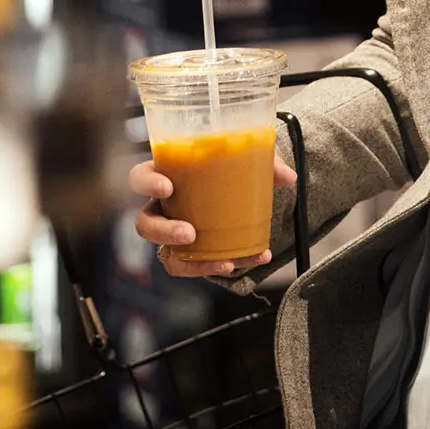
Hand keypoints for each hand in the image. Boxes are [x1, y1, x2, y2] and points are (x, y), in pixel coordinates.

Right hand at [128, 152, 297, 277]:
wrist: (234, 194)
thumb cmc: (225, 172)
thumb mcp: (243, 161)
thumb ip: (264, 164)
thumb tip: (288, 176)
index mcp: (165, 175)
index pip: (140, 177)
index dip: (147, 183)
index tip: (168, 187)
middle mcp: (162, 208)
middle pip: (144, 223)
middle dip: (164, 231)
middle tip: (189, 232)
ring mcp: (172, 234)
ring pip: (165, 255)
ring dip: (191, 262)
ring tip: (222, 261)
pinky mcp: (188, 253)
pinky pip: (193, 267)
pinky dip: (216, 267)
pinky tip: (242, 262)